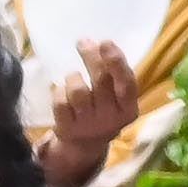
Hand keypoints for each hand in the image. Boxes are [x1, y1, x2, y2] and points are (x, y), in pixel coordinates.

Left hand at [39, 39, 138, 186]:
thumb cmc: (104, 109)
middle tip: (83, 42)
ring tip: (74, 76)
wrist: (85, 144)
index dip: (116, 62)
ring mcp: (88, 125)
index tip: (105, 42)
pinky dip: (59, 91)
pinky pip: (60, 102)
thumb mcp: (116, 96)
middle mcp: (110, 119)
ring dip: (73, 77)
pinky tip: (63, 92)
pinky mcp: (67, 129)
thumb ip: (113, 74)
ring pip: (78, 91)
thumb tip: (97, 43)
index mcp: (128, 108)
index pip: (126, 84)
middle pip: (100, 81)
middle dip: (91, 57)